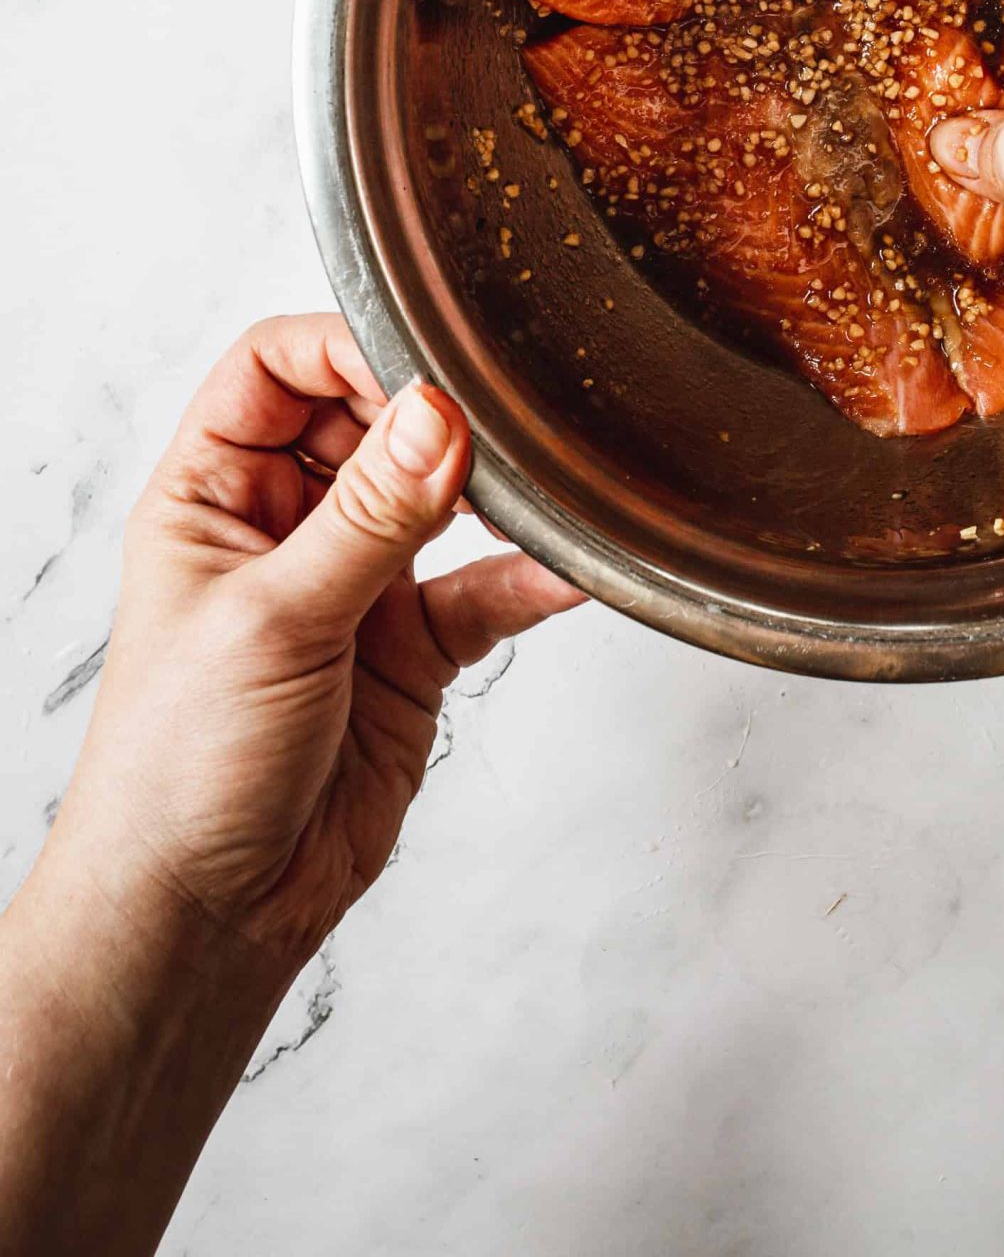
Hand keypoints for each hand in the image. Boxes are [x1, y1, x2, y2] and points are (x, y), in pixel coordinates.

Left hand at [48, 313, 583, 977]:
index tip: (422, 364)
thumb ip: (369, 515)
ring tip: (533, 491)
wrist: (206, 916)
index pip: (277, 366)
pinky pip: (484, 590)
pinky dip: (527, 577)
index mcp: (213, 492)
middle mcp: (284, 524)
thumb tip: (438, 414)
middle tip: (492, 427)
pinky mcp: (411, 649)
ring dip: (490, 491)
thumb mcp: (273, 619)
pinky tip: (565, 569)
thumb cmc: (178, 767)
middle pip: (372, 418)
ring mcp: (352, 584)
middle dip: (433, 416)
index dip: (345, 349)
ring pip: (438, 499)